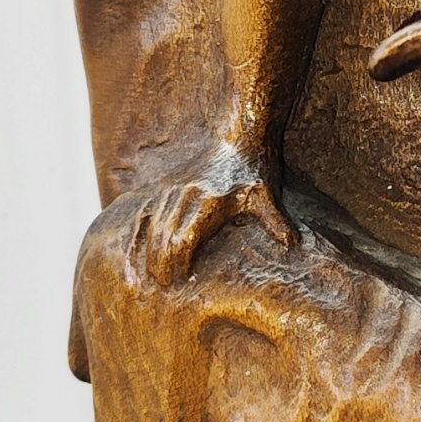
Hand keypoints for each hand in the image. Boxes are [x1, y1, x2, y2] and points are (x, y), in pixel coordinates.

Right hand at [126, 140, 292, 286]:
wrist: (238, 134)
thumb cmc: (255, 168)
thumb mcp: (267, 194)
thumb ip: (274, 220)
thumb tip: (291, 243)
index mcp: (209, 201)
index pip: (185, 235)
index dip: (178, 259)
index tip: (176, 281)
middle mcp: (187, 194)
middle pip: (164, 233)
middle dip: (158, 261)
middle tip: (157, 286)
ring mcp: (174, 188)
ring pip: (151, 222)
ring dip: (145, 249)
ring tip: (140, 274)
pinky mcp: (167, 184)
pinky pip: (145, 208)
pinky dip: (136, 228)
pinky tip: (129, 245)